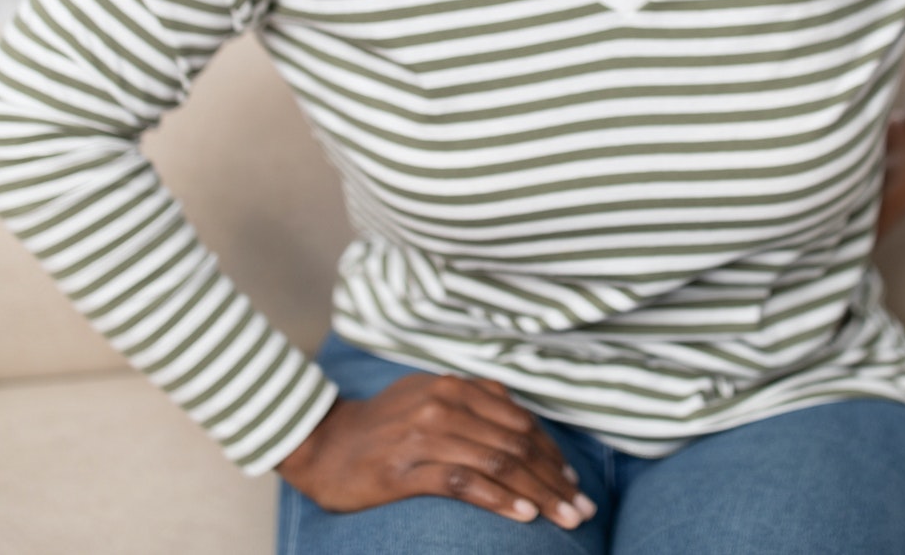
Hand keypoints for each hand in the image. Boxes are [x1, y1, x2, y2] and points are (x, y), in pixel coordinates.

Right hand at [276, 372, 595, 530]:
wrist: (323, 444)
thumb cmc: (382, 426)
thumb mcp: (428, 397)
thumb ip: (473, 401)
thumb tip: (522, 423)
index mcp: (453, 386)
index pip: (518, 420)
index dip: (551, 452)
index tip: (571, 480)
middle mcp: (443, 405)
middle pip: (515, 444)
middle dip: (555, 478)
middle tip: (581, 508)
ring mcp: (424, 436)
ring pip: (498, 463)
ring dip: (539, 493)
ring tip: (565, 518)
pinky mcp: (406, 469)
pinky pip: (464, 483)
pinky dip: (499, 499)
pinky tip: (524, 515)